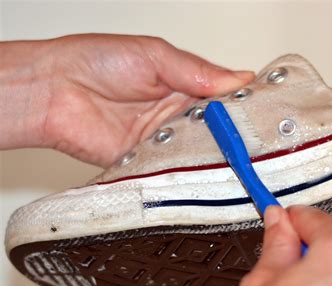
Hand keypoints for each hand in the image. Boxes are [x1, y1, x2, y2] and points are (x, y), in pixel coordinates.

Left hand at [0, 34, 253, 165]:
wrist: (55, 92)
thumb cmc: (97, 62)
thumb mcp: (154, 55)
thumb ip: (196, 71)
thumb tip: (238, 79)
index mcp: (185, 86)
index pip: (226, 99)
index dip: (246, 106)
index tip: (268, 115)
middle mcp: (179, 116)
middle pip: (219, 131)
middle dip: (237, 138)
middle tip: (259, 145)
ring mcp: (166, 141)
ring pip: (200, 153)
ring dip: (216, 157)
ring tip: (241, 162)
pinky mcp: (149, 163)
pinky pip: (175, 171)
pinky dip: (189, 174)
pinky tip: (208, 175)